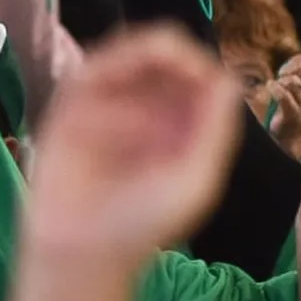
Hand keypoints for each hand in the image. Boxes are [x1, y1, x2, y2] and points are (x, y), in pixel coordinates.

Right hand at [23, 25, 240, 262]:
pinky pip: (89, 73)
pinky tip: (105, 112)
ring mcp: (109, 100)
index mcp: (183, 118)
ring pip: (125, 51)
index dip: (202, 66)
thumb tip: (228, 78)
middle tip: (175, 81)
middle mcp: (147, 103)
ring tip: (139, 103)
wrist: (85, 251)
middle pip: (162, 50)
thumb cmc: (143, 223)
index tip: (204, 83)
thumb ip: (215, 131)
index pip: (198, 70)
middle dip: (172, 57)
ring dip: (137, 60)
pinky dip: (103, 80)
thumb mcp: (194, 181)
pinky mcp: (72, 105)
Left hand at [265, 40, 300, 159]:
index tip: (290, 69)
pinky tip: (271, 89)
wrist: (288, 133)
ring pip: (293, 81)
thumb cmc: (295, 102)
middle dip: (288, 70)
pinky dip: (274, 89)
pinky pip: (283, 93)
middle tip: (282, 77)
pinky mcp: (294, 115)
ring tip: (277, 86)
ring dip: (280, 82)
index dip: (297, 61)